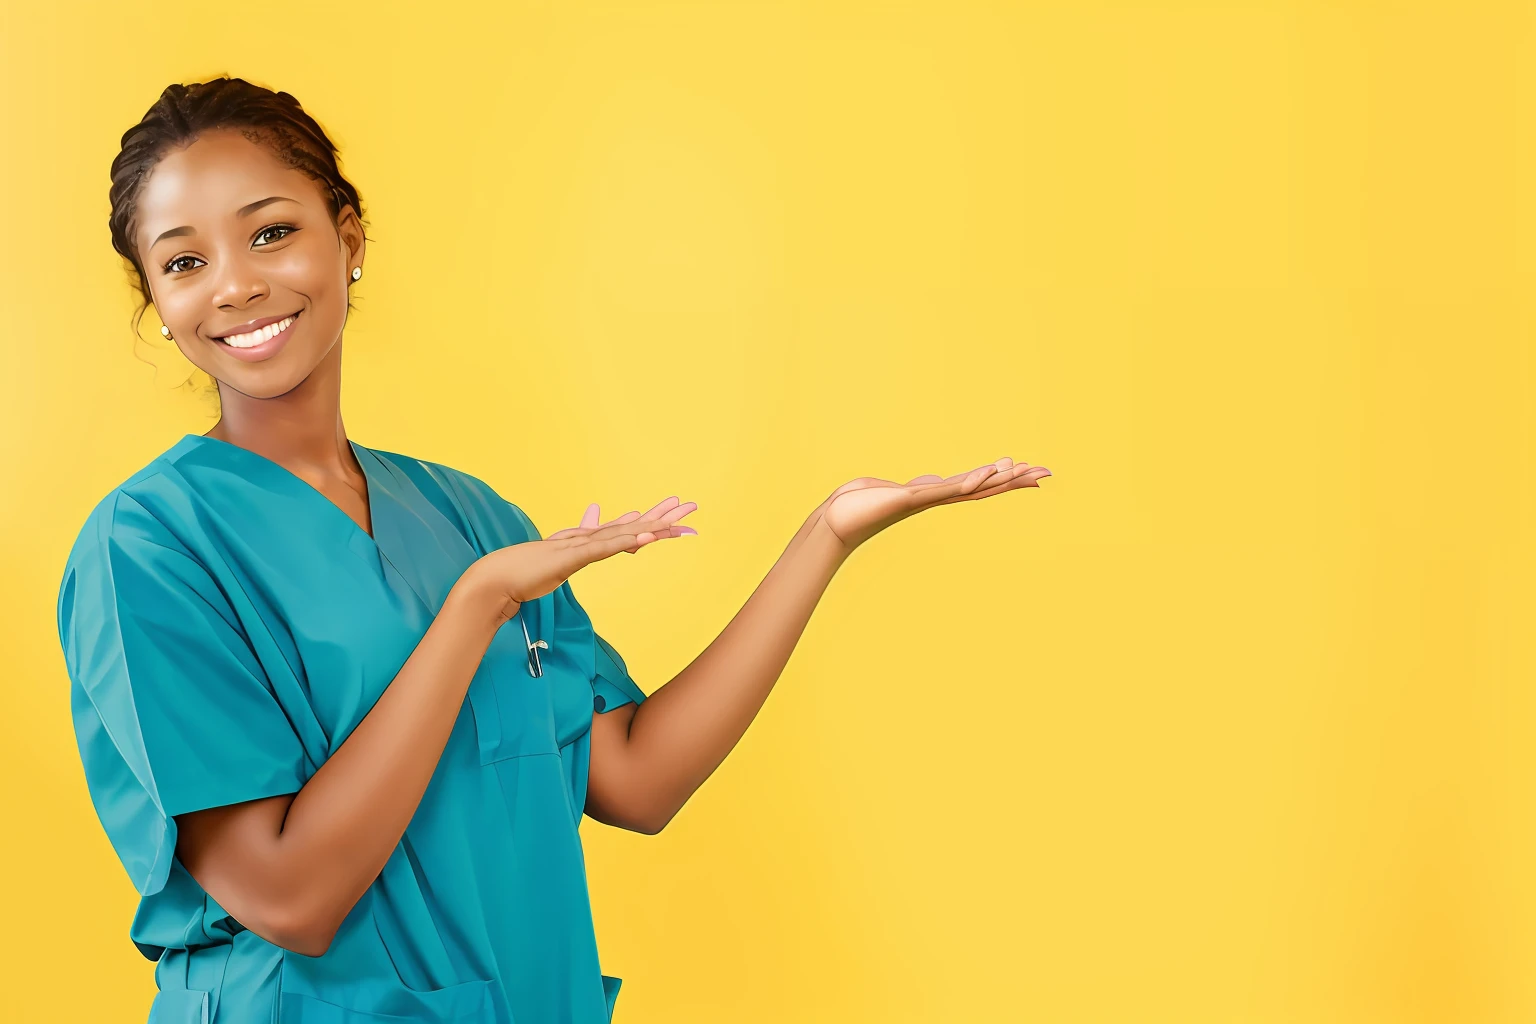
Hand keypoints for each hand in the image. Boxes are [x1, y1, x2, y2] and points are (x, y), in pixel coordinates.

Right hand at [466, 497, 698, 622]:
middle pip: (631, 525)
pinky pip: (604, 548)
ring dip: (653, 525)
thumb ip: (568, 554)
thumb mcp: (553, 565)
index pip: (624, 530)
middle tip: (690, 504)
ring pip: (623, 533)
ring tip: (679, 518)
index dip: (650, 522)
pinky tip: (646, 536)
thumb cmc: (521, 574)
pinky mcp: (570, 557)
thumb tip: (580, 546)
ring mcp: (578, 546)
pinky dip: (626, 540)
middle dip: (662, 516)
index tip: (674, 516)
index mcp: (584, 543)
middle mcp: (585, 538)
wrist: (494, 581)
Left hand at [816, 457, 1050, 552]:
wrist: (838, 520)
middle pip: (985, 488)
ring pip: (970, 488)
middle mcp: (937, 499)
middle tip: (1046, 472)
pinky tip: (984, 475)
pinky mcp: (910, 497)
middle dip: (1015, 480)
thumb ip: (920, 487)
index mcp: (937, 495)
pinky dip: (966, 482)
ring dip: (997, 479)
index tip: (1035, 474)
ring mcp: (926, 499)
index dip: (1008, 480)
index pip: (980, 486)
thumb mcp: (901, 490)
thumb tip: (932, 482)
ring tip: (1021, 468)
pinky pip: (944, 489)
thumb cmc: (864, 505)